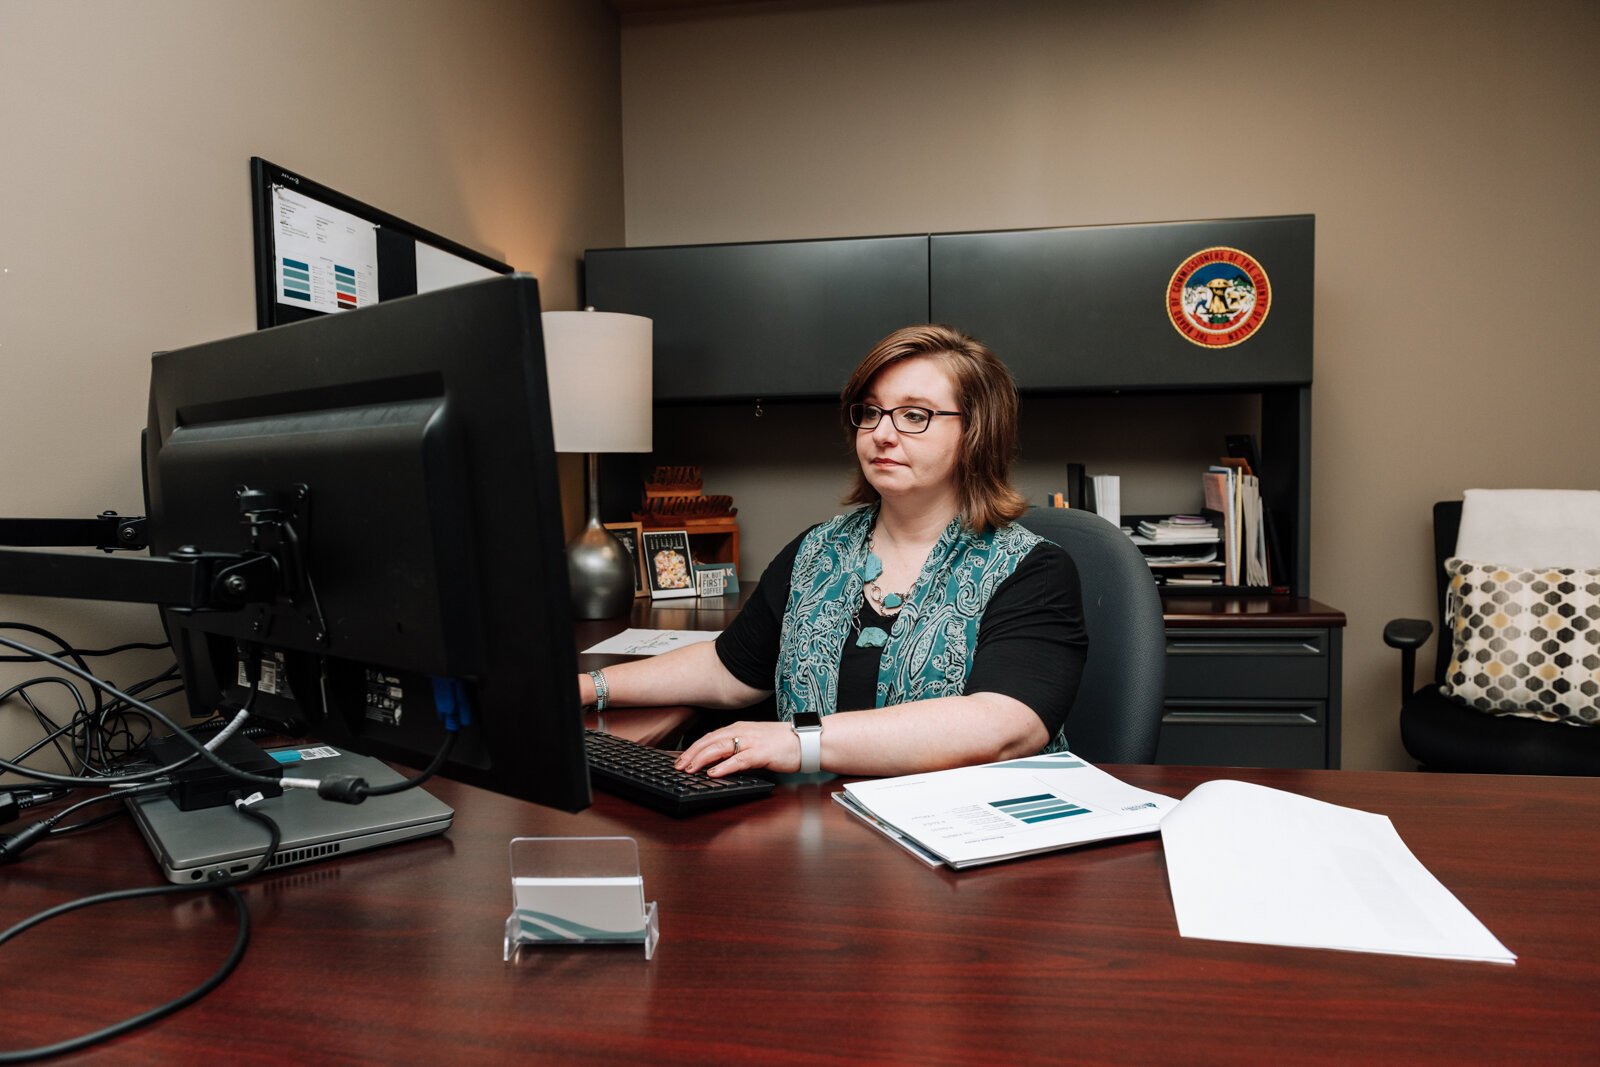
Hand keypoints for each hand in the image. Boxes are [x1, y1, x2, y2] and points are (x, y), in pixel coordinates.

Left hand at [676, 720, 800, 777]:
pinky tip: (713, 773)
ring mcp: (751, 742)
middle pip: (710, 741)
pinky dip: (723, 767)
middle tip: (678, 765)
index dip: (694, 747)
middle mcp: (743, 732)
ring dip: (701, 759)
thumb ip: (738, 748)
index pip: (711, 736)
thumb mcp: (756, 741)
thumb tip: (720, 761)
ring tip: (689, 768)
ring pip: (719, 748)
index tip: (682, 757)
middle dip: (691, 753)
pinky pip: (738, 760)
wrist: (806, 740)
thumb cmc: (784, 742)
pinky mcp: (761, 753)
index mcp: (740, 728)